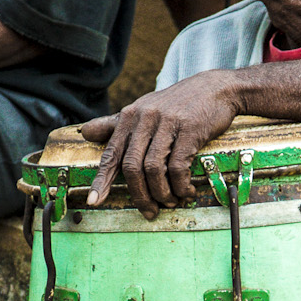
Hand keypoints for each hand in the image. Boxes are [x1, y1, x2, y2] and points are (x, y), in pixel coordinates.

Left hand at [81, 71, 241, 217]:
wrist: (216, 89)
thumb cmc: (177, 104)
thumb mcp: (143, 109)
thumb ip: (115, 124)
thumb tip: (85, 133)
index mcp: (130, 116)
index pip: (111, 153)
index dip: (101, 180)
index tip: (94, 201)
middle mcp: (145, 118)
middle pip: (132, 166)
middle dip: (139, 195)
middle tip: (149, 211)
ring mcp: (167, 123)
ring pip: (154, 168)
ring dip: (161, 192)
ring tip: (170, 202)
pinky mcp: (190, 129)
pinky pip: (178, 166)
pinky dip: (180, 185)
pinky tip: (186, 191)